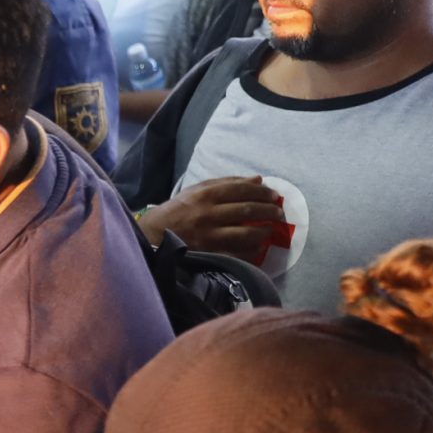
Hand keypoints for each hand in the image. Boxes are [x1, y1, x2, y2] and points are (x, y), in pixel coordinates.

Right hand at [138, 176, 286, 262]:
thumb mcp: (198, 190)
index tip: (274, 195)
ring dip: (264, 231)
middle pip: (247, 210)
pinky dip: (252, 251)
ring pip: (246, 233)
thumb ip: (227, 183)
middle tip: (278, 213)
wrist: (154, 235)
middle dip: (268, 211)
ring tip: (270, 229)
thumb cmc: (178, 210)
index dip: (262, 192)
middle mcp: (208, 214)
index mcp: (205, 195)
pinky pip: (238, 253)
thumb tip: (258, 179)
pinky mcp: (209, 253)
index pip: (241, 189)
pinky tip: (258, 247)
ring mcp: (209, 235)